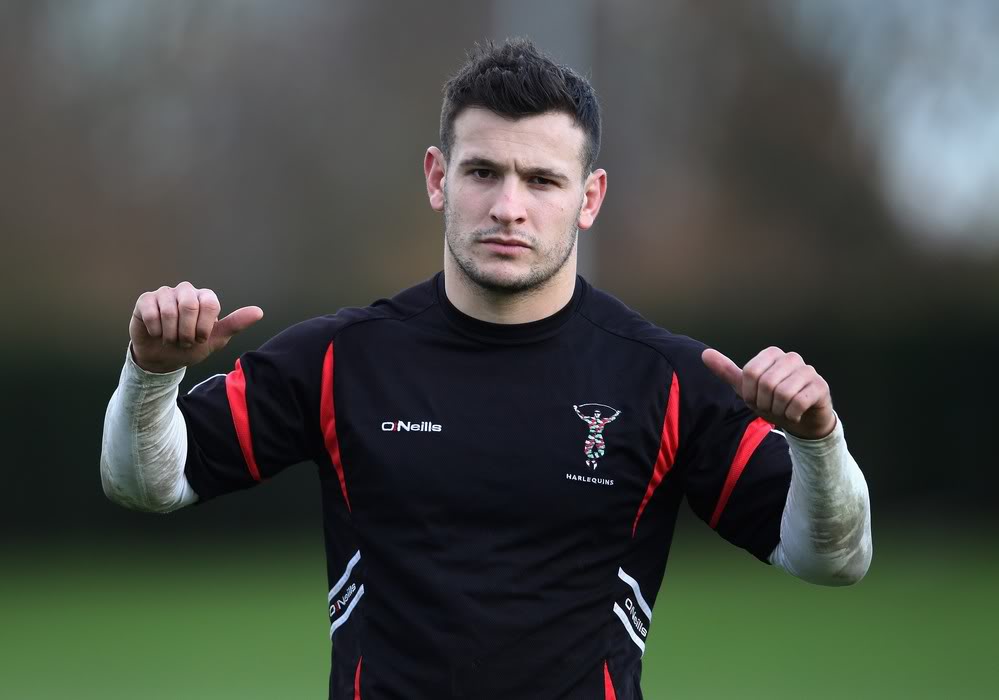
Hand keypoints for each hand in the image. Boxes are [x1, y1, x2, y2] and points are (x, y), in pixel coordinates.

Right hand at [129, 281, 262, 372]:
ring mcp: (165, 294)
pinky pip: (151, 312)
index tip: (201, 339)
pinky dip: (156, 330)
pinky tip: (157, 334)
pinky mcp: (145, 300)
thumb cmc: (191, 345)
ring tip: (171, 339)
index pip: (209, 304)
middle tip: (185, 341)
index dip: (204, 327)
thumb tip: (259, 312)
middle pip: (189, 305)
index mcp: (205, 297)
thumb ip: (235, 324)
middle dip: (187, 331)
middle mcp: (186, 291)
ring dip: (171, 334)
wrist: (165, 358)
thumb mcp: (215, 339)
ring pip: (169, 311)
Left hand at [701, 346, 835, 439]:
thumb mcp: (746, 388)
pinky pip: (798, 402)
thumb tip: (704, 354)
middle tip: (770, 407)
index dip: (750, 393)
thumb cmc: (773, 401)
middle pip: (766, 383)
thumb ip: (726, 371)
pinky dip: (791, 414)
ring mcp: (808, 370)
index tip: (755, 399)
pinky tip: (795, 414)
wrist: (802, 419)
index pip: (750, 373)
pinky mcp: (820, 386)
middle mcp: (791, 357)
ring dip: (778, 410)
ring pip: (782, 393)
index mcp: (772, 354)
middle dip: (764, 403)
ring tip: (782, 410)